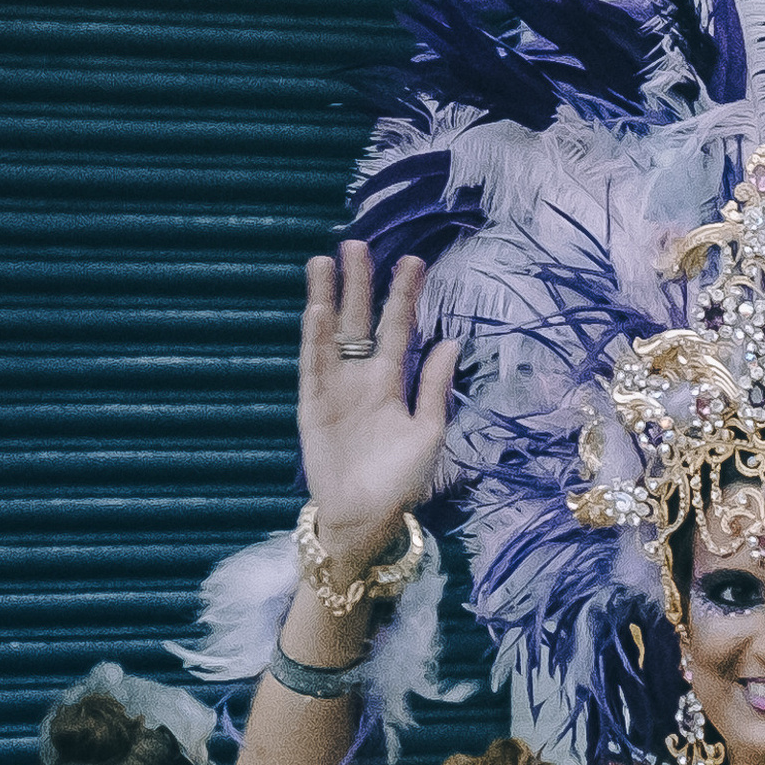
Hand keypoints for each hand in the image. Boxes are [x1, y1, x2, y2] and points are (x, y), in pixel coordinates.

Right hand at [295, 243, 460, 584]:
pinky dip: (314, 340)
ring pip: (329, 335)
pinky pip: (313, 368)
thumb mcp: (429, 432)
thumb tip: (451, 341)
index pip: (398, 328)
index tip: (413, 260)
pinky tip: (316, 312)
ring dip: (327, 300)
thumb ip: (435, 386)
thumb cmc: (401, 481)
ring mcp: (334, 391)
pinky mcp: (312, 408)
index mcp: (391, 382)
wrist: (368, 520)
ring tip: (323, 263)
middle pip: (358, 321)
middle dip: (358, 284)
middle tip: (356, 244)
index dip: (404, 296)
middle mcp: (360, 378)